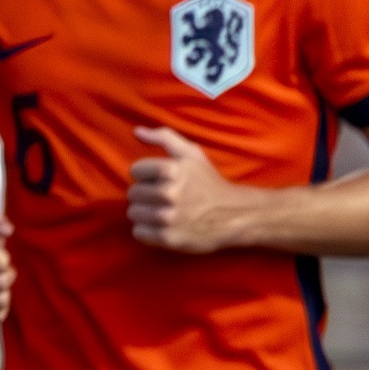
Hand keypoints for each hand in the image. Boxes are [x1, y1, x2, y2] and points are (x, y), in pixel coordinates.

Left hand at [128, 126, 248, 252]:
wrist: (235, 215)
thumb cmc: (208, 182)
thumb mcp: (191, 154)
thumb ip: (164, 137)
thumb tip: (136, 131)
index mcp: (172, 170)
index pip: (135, 171)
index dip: (147, 176)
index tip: (162, 181)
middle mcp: (169, 193)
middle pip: (133, 194)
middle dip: (146, 195)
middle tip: (164, 198)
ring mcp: (169, 217)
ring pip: (134, 213)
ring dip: (145, 213)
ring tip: (163, 212)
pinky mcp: (169, 238)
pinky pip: (139, 233)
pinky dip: (147, 231)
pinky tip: (163, 227)